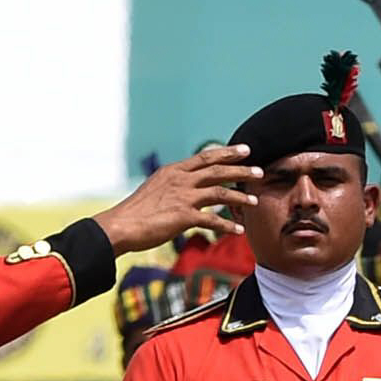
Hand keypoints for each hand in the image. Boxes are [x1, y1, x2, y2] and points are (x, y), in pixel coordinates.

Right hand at [96, 145, 260, 254]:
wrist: (119, 226)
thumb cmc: (135, 211)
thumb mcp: (155, 188)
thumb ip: (174, 184)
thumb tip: (188, 183)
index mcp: (173, 171)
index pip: (206, 157)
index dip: (227, 153)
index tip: (245, 149)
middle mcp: (181, 180)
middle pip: (218, 171)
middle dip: (241, 170)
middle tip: (260, 171)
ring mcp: (183, 197)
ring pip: (220, 193)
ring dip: (240, 198)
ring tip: (254, 202)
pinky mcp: (184, 216)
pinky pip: (213, 221)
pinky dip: (227, 226)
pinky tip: (238, 230)